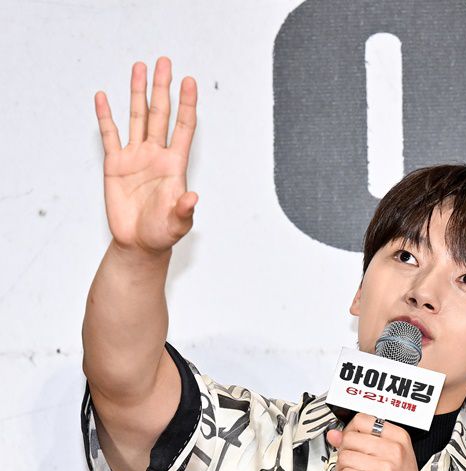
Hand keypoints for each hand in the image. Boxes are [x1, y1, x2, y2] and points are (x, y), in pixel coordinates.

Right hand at [95, 57, 197, 254]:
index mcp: (174, 165)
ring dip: (138, 93)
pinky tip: (104, 97)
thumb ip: (184, 210)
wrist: (139, 244)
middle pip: (160, 114)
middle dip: (162, 88)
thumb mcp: (178, 224)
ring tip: (139, 68)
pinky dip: (106, 116)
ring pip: (137, 117)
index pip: (183, 128)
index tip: (189, 82)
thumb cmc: (162, 234)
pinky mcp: (115, 165)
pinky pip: (110, 135)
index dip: (186, 105)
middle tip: (164, 62)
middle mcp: (155, 155)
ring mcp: (135, 157)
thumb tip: (193, 198)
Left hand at [327, 414, 428, 470]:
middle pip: (350, 438)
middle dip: (344, 452)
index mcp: (399, 438)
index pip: (363, 420)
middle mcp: (394, 451)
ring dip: (341, 469)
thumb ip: (364, 442)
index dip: (350, 430)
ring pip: (344, 457)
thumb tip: (335, 434)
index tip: (350, 440)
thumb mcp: (391, 458)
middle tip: (350, 463)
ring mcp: (385, 469)